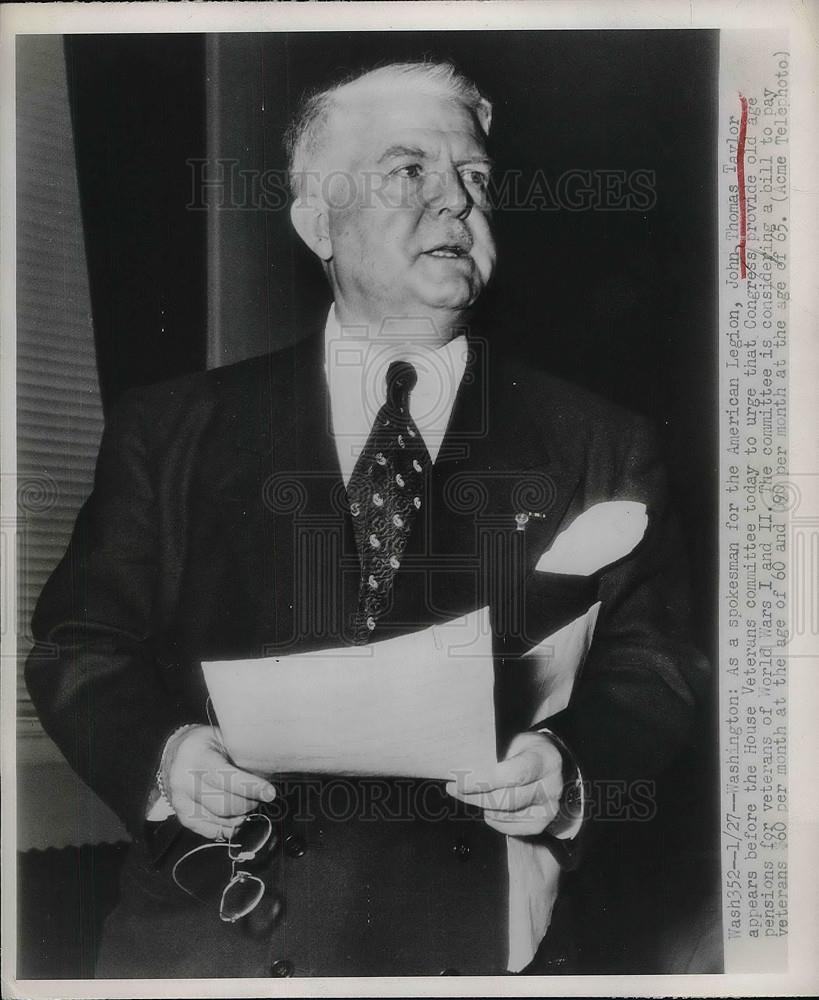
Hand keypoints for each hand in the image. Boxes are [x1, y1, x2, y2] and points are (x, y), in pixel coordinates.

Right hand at [161, 725, 276, 839]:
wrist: (174, 753)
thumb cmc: (203, 743)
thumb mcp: (221, 737)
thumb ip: (241, 753)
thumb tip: (270, 769)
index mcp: (197, 757)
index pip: (225, 777)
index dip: (250, 787)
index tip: (269, 792)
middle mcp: (184, 781)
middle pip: (224, 805)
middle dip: (248, 803)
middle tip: (259, 795)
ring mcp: (180, 801)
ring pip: (219, 820)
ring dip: (240, 816)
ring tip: (247, 803)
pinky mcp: (182, 816)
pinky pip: (210, 831)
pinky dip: (228, 827)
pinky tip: (235, 816)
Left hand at [445, 732, 563, 836]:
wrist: (553, 764)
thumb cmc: (526, 749)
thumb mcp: (513, 740)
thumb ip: (494, 753)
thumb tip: (461, 764)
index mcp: (544, 760)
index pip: (511, 775)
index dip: (481, 780)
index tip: (458, 780)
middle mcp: (550, 787)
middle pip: (504, 800)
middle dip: (473, 796)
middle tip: (452, 787)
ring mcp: (548, 809)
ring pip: (503, 815)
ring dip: (479, 806)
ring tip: (467, 793)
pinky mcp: (540, 824)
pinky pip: (507, 828)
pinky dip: (492, 818)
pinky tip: (486, 805)